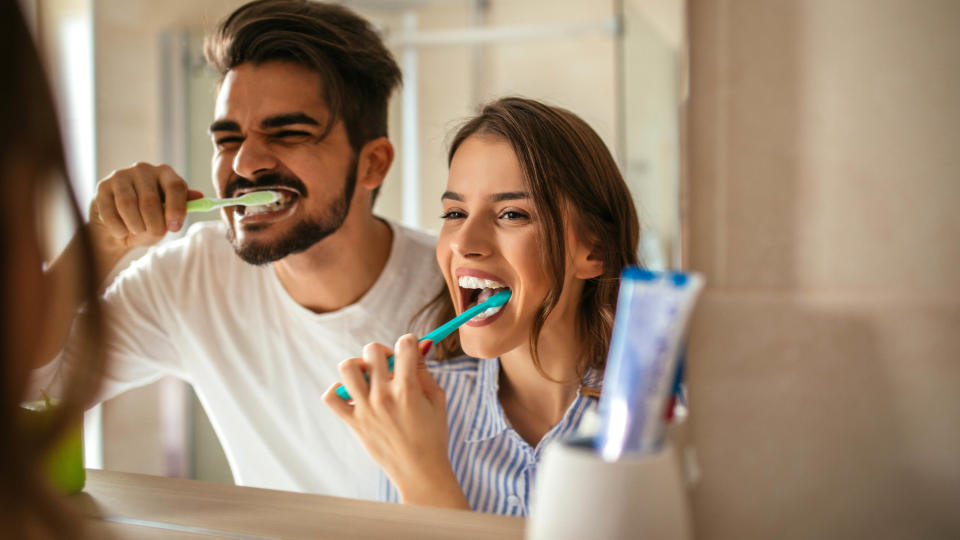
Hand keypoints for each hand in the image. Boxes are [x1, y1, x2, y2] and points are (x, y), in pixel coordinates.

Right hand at [89, 162, 202, 258]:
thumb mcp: (169, 215)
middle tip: (154, 234)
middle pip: (150, 200)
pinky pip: (110, 212)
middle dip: (153, 224)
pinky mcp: (102, 186)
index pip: (176, 186)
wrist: (120, 229)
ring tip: (137, 231)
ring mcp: (121, 175)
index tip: (174, 228)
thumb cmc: (150, 220)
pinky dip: (118, 228)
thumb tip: (199, 197)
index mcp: (166, 173)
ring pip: (128, 205)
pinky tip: (121, 232)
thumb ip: (183, 207)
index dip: (176, 209)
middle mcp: (143, 169)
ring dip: (135, 226)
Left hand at [323, 335, 468, 508]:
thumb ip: (424, 371)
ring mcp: (365, 409)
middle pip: (372, 350)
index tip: (410, 348)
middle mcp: (383, 396)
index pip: (404, 345)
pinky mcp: (353, 422)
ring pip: (347, 367)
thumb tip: (419, 344)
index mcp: (407, 389)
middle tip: (389, 366)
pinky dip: (337, 390)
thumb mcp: (437, 399)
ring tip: (369, 377)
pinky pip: (331, 397)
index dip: (410, 341)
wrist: (419, 472)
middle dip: (383, 351)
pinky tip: (353, 393)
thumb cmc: (432, 436)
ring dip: (358, 365)